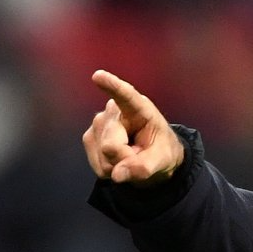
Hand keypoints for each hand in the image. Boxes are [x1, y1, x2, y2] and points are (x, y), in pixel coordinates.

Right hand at [81, 70, 184, 185]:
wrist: (153, 158)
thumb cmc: (161, 151)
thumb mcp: (163, 161)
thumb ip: (144, 168)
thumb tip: (116, 175)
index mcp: (139, 108)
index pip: (125, 95)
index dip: (112, 86)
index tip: (98, 76)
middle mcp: (114, 112)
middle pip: (111, 146)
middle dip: (126, 159)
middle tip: (140, 156)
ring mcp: (98, 124)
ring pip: (104, 157)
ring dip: (119, 166)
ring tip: (131, 155)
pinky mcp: (89, 138)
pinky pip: (98, 165)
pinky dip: (110, 170)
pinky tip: (119, 160)